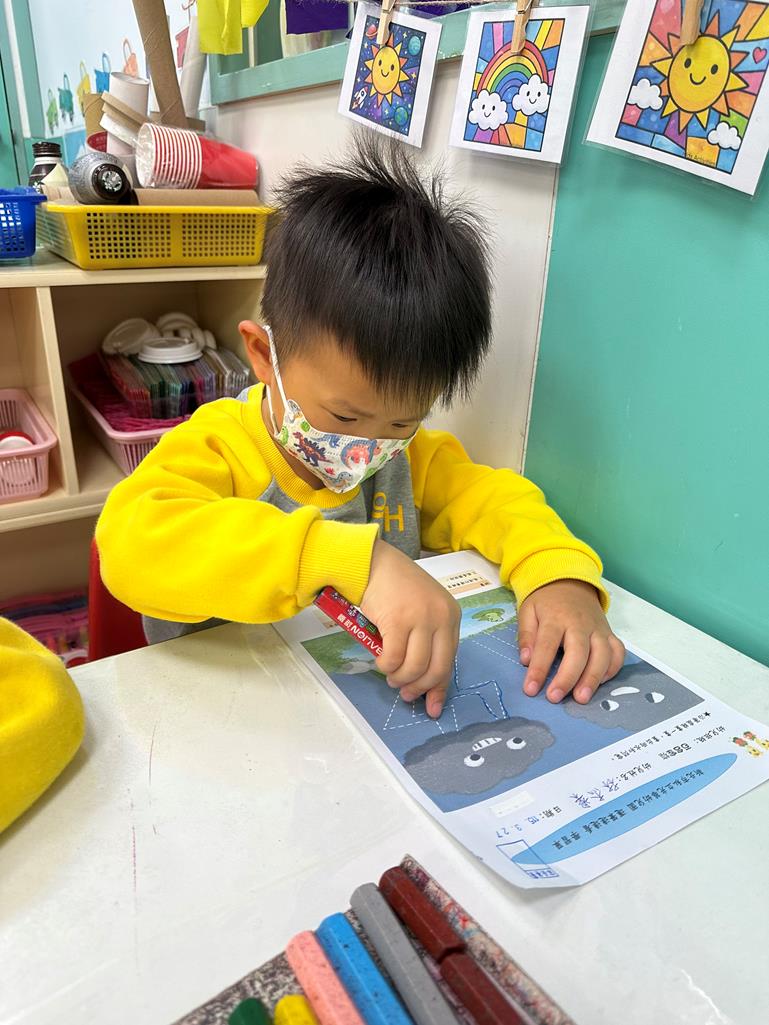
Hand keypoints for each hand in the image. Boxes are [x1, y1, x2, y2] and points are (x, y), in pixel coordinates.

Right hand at [360, 540, 459, 717]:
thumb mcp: (421, 612)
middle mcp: (442, 617)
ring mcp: (421, 618)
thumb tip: (426, 687)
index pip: (451, 660)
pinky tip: (379, 660)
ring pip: (415, 667)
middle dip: (419, 687)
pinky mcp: (398, 620)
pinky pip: (393, 658)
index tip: (430, 706)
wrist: (373, 562)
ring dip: (399, 678)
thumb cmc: (395, 587)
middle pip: (437, 669)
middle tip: (403, 692)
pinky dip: (384, 666)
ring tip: (389, 674)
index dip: (439, 687)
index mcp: (452, 615)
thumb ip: (427, 642)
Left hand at [517, 580, 624, 703]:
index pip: (547, 645)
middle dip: (568, 677)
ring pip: (603, 655)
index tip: (530, 689)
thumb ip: (526, 635)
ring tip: (581, 698)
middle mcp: (580, 624)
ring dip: (593, 678)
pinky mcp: (610, 634)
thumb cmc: (546, 602)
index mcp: (556, 617)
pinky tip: (601, 682)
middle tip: (555, 697)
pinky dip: (613, 669)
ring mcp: (598, 629)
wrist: (570, 583)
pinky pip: (618, 653)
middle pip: (578, 652)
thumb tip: (526, 660)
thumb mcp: (528, 611)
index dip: (539, 669)